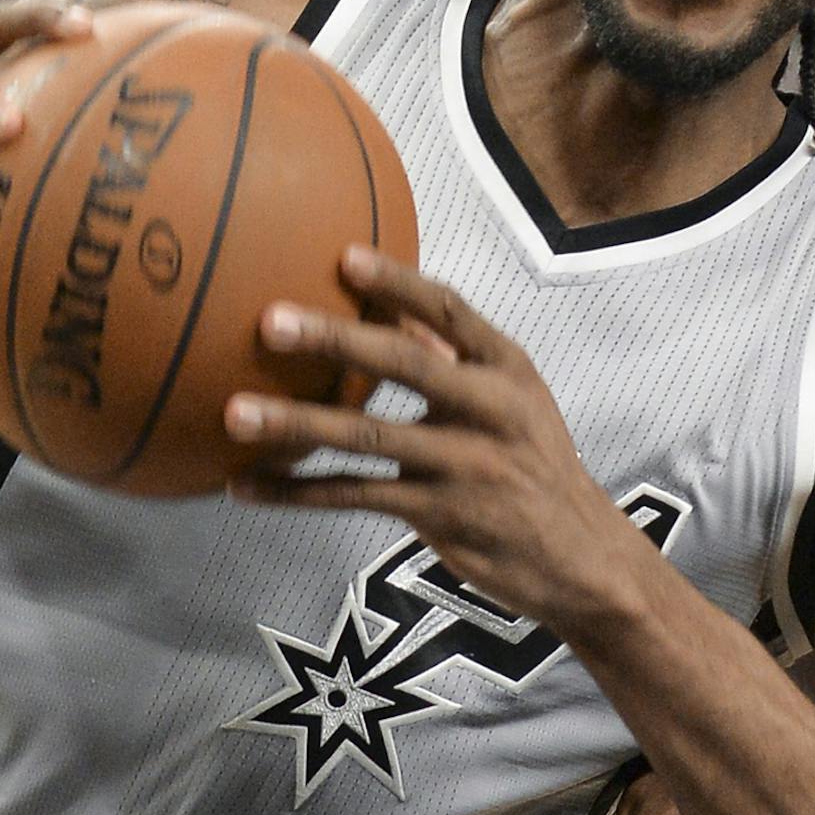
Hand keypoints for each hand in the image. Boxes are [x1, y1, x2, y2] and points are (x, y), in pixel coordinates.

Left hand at [225, 249, 644, 629]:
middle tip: (269, 321)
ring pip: (368, 438)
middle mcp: (489, 410)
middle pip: (404, 365)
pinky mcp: (439, 515)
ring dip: (295, 424)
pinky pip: (355, 497)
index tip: (344, 256)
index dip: (397, 283)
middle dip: (334, 340)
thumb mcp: (515, 399)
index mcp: (506, 369)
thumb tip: (400, 310)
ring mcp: (464, 465)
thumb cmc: (533, 463)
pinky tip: (246, 486)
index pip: (449, 311)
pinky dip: (296, 492)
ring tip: (233, 411)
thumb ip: (457, 355)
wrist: (581, 558)